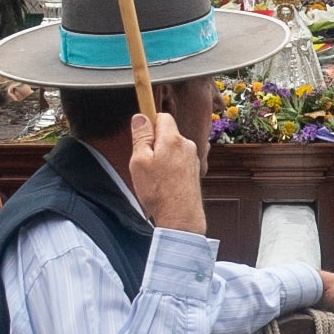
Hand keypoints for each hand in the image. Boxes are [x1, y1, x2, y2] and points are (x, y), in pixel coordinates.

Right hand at [129, 109, 207, 234]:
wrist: (181, 218)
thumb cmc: (159, 192)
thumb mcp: (139, 162)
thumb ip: (141, 137)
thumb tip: (140, 117)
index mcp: (172, 139)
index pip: (161, 116)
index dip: (149, 119)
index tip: (143, 121)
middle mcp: (186, 144)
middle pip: (167, 133)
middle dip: (154, 142)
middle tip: (144, 161)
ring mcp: (192, 158)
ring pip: (172, 148)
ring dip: (162, 156)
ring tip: (155, 177)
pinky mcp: (194, 170)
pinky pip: (178, 160)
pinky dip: (170, 167)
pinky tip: (164, 183)